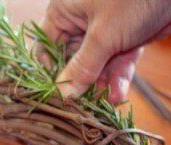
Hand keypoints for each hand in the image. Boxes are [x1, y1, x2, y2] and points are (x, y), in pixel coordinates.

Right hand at [39, 0, 170, 102]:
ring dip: (100, 84)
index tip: (55, 95)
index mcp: (64, 13)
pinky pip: (115, 62)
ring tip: (103, 102)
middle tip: (81, 105)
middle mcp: (79, 22)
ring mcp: (103, 30)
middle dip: (79, 82)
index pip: (45, 47)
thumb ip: (81, 68)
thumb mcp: (103, 36)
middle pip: (71, 60)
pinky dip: (117, 78)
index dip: (48, 72)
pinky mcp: (124, 38)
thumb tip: (62, 95)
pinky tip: (117, 95)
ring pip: (95, 65)